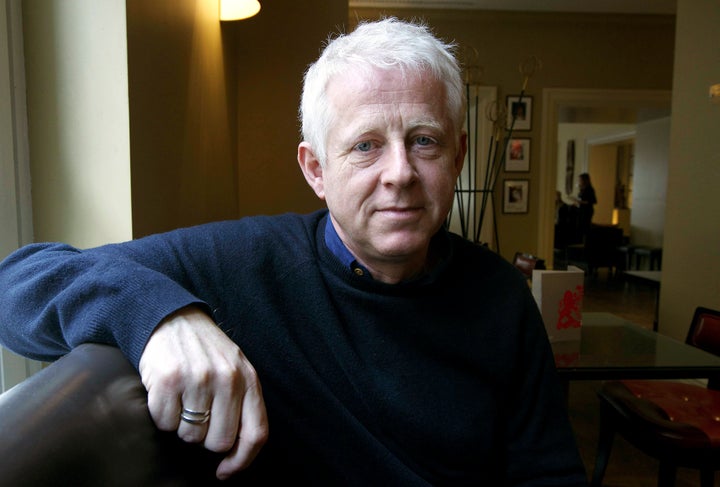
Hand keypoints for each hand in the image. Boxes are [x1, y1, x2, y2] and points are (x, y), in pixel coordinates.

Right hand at [138, 306, 267, 479]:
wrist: (172, 318)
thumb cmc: (206, 351)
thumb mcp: (236, 369)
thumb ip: (242, 404)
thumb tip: (235, 453)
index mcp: (248, 379)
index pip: (256, 433)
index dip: (242, 461)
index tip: (225, 471)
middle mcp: (227, 379)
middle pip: (219, 442)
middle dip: (205, 437)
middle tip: (198, 414)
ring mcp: (197, 379)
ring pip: (190, 436)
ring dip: (182, 425)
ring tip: (183, 398)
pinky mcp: (168, 380)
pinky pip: (165, 423)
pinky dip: (162, 415)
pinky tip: (167, 393)